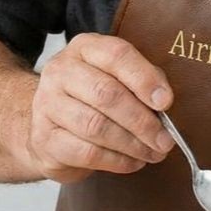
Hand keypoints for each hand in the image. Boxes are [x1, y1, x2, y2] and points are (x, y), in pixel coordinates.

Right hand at [29, 33, 174, 182]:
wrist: (49, 124)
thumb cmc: (92, 98)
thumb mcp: (117, 77)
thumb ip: (142, 81)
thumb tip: (163, 101)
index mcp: (85, 48)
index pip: (116, 55)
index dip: (144, 79)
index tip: (166, 102)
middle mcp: (61, 71)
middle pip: (106, 94)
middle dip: (142, 121)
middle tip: (165, 140)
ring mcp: (47, 105)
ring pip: (96, 126)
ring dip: (132, 144)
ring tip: (153, 153)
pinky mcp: (44, 139)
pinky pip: (86, 153)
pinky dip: (117, 161)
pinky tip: (133, 162)